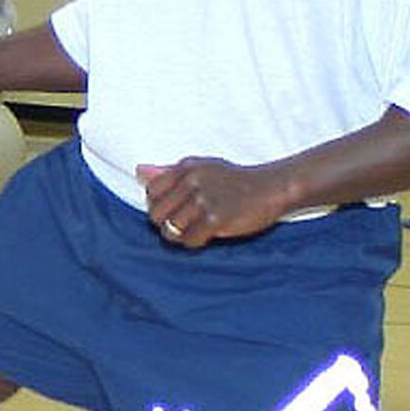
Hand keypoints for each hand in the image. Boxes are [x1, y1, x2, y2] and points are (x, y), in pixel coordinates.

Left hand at [136, 157, 288, 247]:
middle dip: (166, 223)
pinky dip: (195, 243)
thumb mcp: (202, 168)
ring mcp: (204, 200)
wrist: (270, 188)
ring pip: (170, 229)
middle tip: (186, 223)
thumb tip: (139, 170)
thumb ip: (169, 171)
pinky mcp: (215, 219)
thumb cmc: (234, 180)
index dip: (160, 205)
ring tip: (197, 230)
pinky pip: (189, 240)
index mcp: (186, 167)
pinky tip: (208, 235)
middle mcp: (192, 181)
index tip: (177, 209)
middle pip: (156, 213)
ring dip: (181, 235)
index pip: (151, 191)